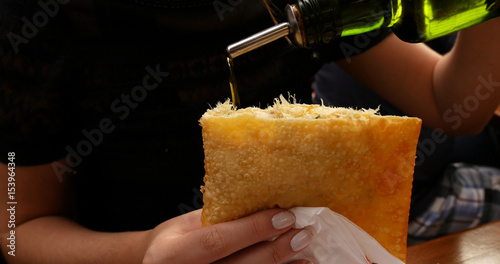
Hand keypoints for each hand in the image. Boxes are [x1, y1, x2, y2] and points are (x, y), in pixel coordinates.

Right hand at [142, 208, 312, 263]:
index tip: (284, 217)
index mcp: (170, 253)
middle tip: (303, 234)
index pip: (217, 241)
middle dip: (274, 251)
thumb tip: (267, 205)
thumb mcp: (187, 224)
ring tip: (306, 252)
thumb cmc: (174, 240)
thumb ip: (220, 220)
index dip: (253, 229)